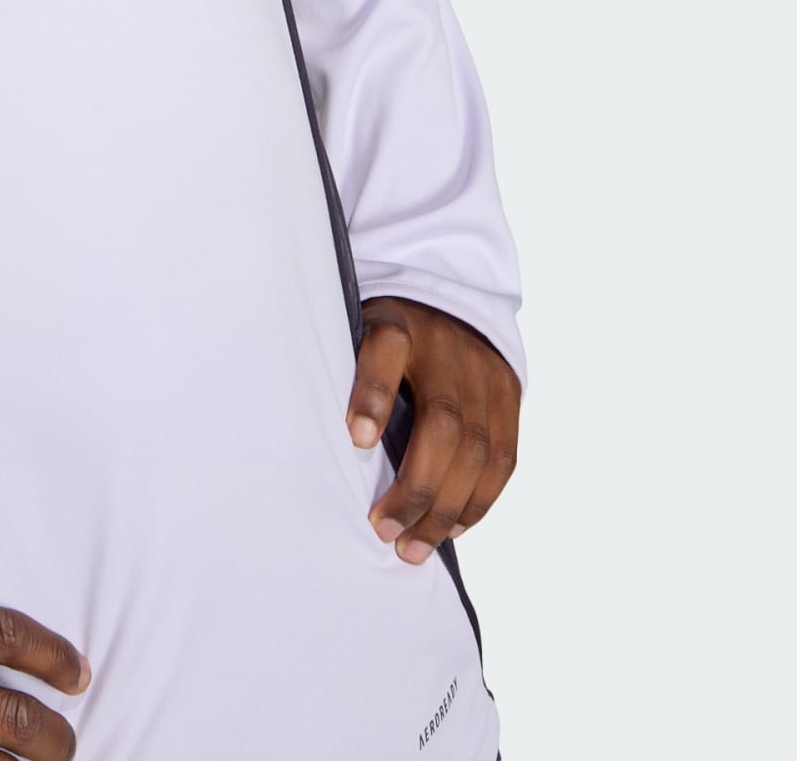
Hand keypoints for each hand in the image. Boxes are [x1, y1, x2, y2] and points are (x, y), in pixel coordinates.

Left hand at [348, 295, 520, 564]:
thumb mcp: (357, 331)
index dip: (372, 395)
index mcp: (396, 322)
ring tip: (415, 546)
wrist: (447, 300)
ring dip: (447, 507)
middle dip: (416, 485)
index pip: (385, 350)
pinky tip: (453, 528)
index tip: (357, 439)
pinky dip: (479, 499)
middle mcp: (445, 346)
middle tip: (384, 528)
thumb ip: (348, 374)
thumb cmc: (383, 333)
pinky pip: (503, 456)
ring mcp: (484, 370)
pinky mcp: (510, 392)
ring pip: (476, 448)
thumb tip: (336, 450)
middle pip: (441, 420)